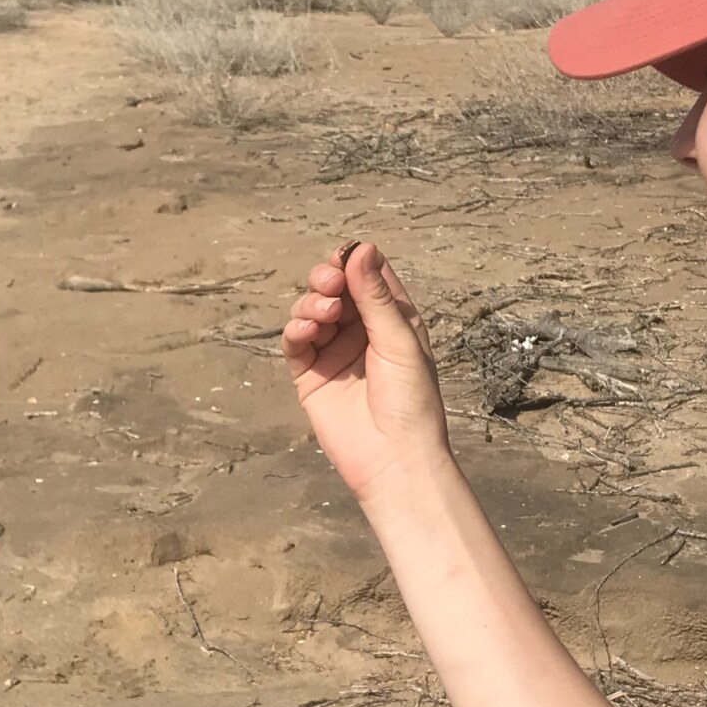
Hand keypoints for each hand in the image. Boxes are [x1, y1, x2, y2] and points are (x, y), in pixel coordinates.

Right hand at [283, 242, 453, 501]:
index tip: (343, 257)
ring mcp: (334, 352)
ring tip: (323, 316)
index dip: (353, 262)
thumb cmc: (410, 402)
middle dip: (326, 280)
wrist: (393, 458)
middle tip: (328, 284)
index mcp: (392, 320)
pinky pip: (295, 341)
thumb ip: (376, 296)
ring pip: (311, 310)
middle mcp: (362, 332)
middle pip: (335, 288)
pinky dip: (295, 329)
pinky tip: (306, 331)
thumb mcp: (399, 341)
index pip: (368, 276)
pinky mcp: (310, 375)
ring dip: (311, 304)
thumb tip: (360, 248)